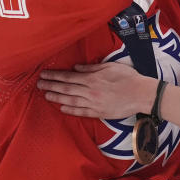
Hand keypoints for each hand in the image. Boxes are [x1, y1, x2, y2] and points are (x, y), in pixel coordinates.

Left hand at [38, 62, 152, 118]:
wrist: (141, 94)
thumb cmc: (128, 78)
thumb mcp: (110, 67)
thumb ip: (92, 68)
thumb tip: (76, 68)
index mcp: (92, 78)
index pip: (69, 77)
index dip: (55, 76)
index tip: (44, 75)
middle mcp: (90, 91)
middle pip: (66, 88)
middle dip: (51, 86)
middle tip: (38, 84)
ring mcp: (93, 103)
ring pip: (70, 100)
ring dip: (57, 97)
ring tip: (46, 95)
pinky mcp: (98, 112)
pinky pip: (81, 112)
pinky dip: (70, 110)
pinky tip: (62, 108)